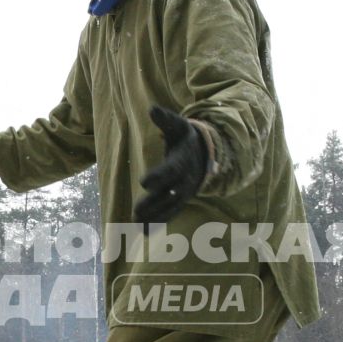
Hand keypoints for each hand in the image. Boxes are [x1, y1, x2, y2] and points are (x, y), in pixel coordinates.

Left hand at [135, 105, 210, 223]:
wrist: (206, 154)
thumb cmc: (185, 138)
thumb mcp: (178, 126)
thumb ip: (165, 120)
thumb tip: (152, 109)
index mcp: (182, 161)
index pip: (170, 170)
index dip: (159, 176)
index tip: (144, 182)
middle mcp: (185, 180)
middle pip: (168, 194)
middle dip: (153, 203)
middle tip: (136, 212)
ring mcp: (184, 193)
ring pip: (169, 208)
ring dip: (154, 217)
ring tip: (136, 225)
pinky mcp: (181, 201)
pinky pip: (171, 214)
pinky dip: (159, 223)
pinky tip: (144, 233)